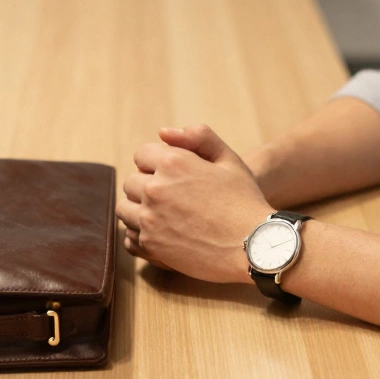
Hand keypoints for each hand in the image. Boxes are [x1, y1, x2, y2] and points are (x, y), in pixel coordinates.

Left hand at [117, 124, 273, 283]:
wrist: (254, 246)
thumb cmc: (244, 201)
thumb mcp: (229, 159)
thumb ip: (199, 137)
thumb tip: (164, 132)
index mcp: (173, 162)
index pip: (142, 155)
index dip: (157, 163)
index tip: (173, 176)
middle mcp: (155, 188)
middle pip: (131, 182)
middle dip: (147, 186)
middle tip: (172, 198)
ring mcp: (149, 218)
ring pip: (125, 209)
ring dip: (139, 210)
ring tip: (164, 216)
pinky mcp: (151, 244)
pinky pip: (129, 236)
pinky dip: (140, 234)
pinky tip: (162, 234)